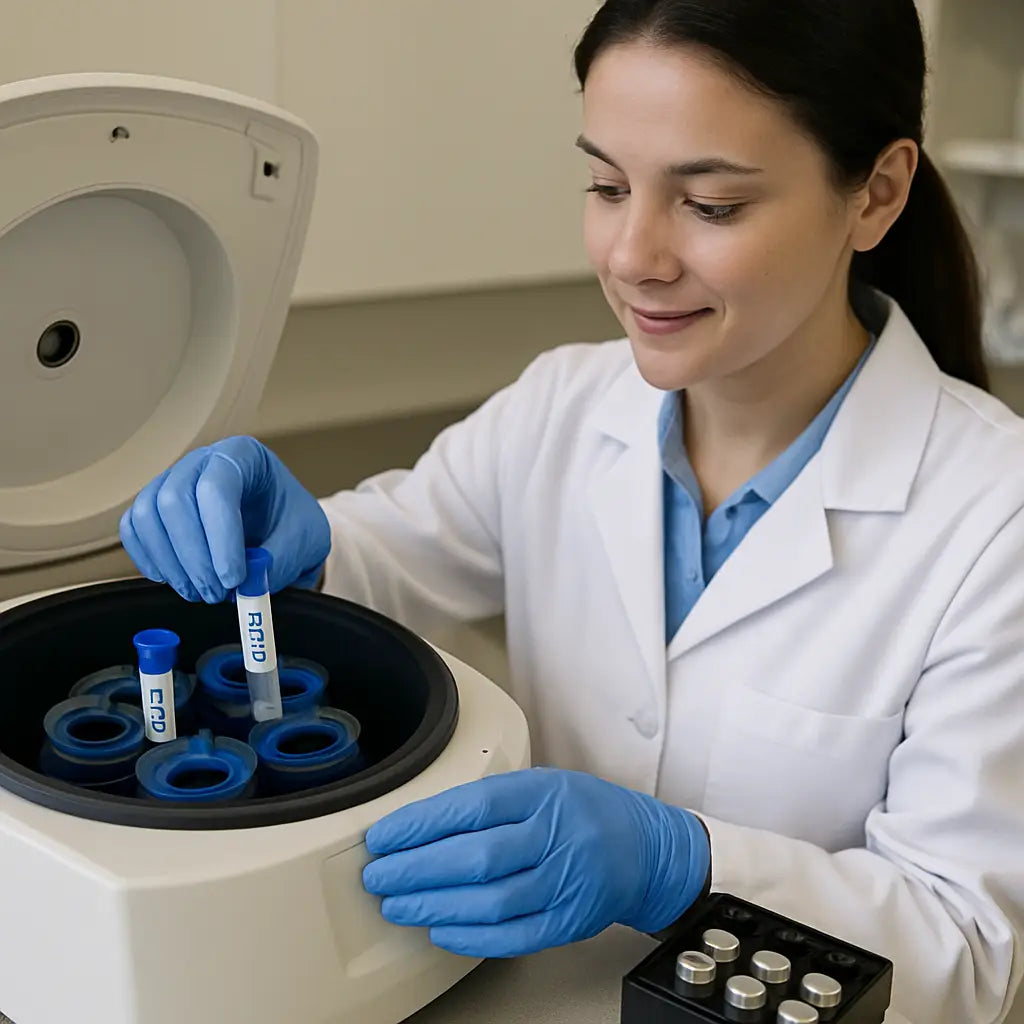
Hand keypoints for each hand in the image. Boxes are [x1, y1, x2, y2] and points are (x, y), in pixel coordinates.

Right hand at [119, 436, 329, 602]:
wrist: (282, 525)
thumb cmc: (293, 521)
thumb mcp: (307, 539)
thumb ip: (280, 559)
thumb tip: (249, 582)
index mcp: (244, 454)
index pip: (218, 488)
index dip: (220, 537)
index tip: (233, 578)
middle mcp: (203, 461)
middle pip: (174, 500)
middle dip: (193, 556)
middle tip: (215, 593)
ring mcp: (174, 479)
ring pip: (148, 514)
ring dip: (171, 563)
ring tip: (201, 592)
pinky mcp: (155, 505)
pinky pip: (134, 528)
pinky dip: (149, 559)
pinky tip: (174, 580)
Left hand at [361, 768, 710, 957]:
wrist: (643, 848)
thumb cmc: (582, 811)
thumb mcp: (540, 784)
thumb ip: (489, 801)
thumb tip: (420, 824)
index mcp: (541, 794)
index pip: (472, 807)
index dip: (421, 824)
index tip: (383, 837)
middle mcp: (554, 836)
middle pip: (476, 858)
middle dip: (416, 870)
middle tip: (379, 876)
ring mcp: (564, 882)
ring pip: (490, 902)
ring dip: (435, 906)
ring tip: (398, 905)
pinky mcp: (568, 920)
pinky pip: (514, 936)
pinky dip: (472, 937)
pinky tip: (441, 930)